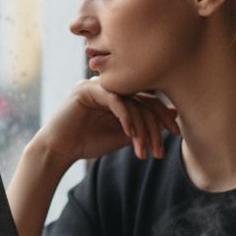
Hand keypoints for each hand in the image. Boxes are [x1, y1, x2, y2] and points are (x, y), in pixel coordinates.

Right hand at [32, 77, 178, 166]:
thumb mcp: (123, 135)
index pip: (148, 100)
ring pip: (130, 101)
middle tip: (161, 149)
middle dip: (155, 125)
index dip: (164, 116)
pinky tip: (130, 134)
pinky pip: (115, 100)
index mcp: (120, 94)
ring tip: (142, 150)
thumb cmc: (88, 142)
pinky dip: (125, 117)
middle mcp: (110, 86)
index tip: (176, 134)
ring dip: (140, 128)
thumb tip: (173, 114)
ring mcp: (98, 85)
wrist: (59, 149)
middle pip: (142, 100)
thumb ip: (144, 125)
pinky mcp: (87, 90)